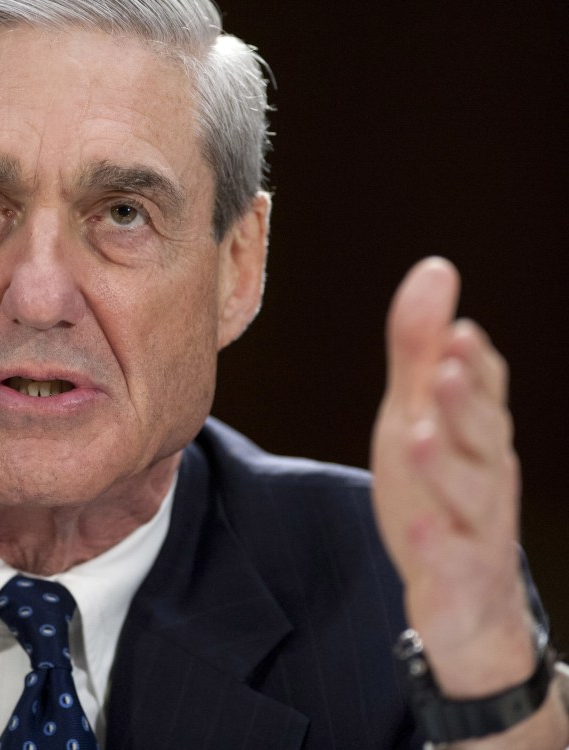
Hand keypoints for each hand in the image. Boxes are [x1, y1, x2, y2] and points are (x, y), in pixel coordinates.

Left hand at [370, 257, 533, 695]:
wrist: (466, 593)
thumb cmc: (440, 487)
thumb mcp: (419, 412)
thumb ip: (421, 349)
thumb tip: (436, 267)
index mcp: (476, 433)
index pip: (485, 392)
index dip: (474, 364)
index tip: (458, 333)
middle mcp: (486, 476)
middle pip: (483, 438)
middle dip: (467, 403)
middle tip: (448, 368)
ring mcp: (476, 529)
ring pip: (472, 498)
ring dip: (447, 468)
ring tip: (418, 438)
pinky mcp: (455, 578)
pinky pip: (453, 565)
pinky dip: (439, 550)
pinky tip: (419, 531)